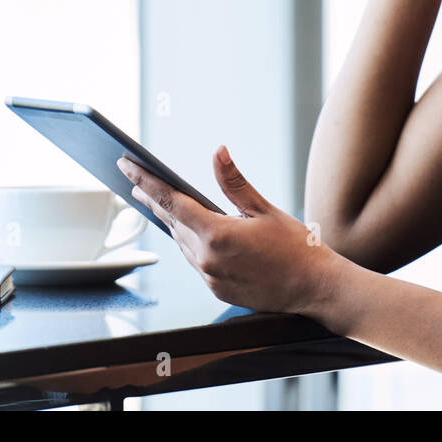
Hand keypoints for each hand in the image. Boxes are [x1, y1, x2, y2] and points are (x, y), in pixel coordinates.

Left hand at [116, 146, 341, 317]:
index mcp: (217, 235)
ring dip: (168, 220)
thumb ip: (234, 182)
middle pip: (170, 222)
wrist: (314, 288)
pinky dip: (188, 241)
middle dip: (150, 199)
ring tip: (154, 201)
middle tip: (132, 178)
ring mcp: (210, 277)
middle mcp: (207, 259)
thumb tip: (217, 152)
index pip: (170, 201)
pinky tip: (186, 229)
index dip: (145, 181)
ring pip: (181, 242)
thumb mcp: (264, 209)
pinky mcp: (216, 289)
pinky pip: (194, 260)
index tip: (127, 165)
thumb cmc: (296, 247)